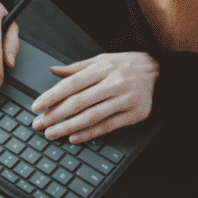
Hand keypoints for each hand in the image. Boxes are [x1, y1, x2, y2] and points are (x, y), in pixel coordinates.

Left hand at [30, 52, 159, 143]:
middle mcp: (114, 83)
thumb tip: (52, 70)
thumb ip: (76, 68)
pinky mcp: (135, 114)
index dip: (51, 96)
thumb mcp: (102, 59)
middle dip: (55, 115)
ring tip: (51, 134)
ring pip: (91, 117)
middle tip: (38, 124)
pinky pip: (108, 126)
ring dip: (68, 127)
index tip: (36, 106)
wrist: (160, 72)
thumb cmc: (127, 65)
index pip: (71, 84)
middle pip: (78, 102)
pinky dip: (89, 134)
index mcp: (103, 68)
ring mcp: (125, 100)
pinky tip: (74, 137)